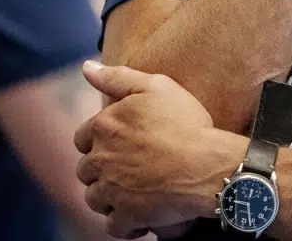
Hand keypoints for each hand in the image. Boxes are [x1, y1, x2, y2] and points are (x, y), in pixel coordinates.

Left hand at [75, 62, 238, 238]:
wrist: (208, 163)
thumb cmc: (186, 123)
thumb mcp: (156, 86)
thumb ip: (117, 77)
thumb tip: (87, 67)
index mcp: (103, 126)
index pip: (82, 138)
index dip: (98, 142)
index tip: (119, 144)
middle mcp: (101, 159)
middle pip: (86, 171)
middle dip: (102, 170)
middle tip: (127, 168)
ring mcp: (112, 190)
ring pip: (95, 199)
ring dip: (108, 197)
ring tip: (132, 192)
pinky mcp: (127, 215)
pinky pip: (114, 226)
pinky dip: (125, 223)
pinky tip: (141, 216)